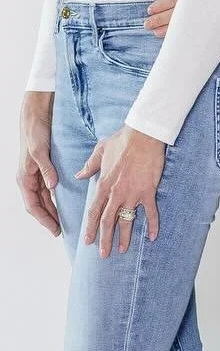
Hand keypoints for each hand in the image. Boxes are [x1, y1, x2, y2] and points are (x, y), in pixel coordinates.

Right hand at [18, 91, 59, 235]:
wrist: (35, 119)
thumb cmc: (35, 135)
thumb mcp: (41, 152)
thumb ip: (47, 169)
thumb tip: (52, 187)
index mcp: (24, 179)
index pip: (33, 206)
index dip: (44, 219)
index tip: (54, 230)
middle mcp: (28, 180)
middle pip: (39, 205)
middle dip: (49, 219)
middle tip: (61, 231)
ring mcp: (35, 176)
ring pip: (43, 199)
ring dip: (52, 210)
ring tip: (63, 222)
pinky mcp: (42, 170)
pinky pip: (47, 190)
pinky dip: (54, 198)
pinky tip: (63, 204)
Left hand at [76, 125, 166, 256]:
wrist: (144, 135)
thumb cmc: (123, 140)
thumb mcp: (100, 151)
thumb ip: (89, 166)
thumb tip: (79, 175)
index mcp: (103, 185)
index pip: (94, 212)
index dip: (90, 228)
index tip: (88, 241)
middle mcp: (116, 193)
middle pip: (107, 221)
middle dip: (104, 240)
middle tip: (103, 254)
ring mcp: (133, 193)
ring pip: (126, 220)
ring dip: (124, 237)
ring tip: (122, 250)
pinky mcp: (148, 191)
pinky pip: (151, 212)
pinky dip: (152, 225)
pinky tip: (152, 236)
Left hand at [146, 0, 219, 37]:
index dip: (162, 5)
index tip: (149, 10)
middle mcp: (206, 4)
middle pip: (177, 14)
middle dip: (160, 19)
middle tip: (145, 25)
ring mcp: (214, 16)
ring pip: (186, 24)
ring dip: (169, 29)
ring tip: (155, 33)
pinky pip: (202, 33)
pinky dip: (188, 36)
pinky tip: (179, 40)